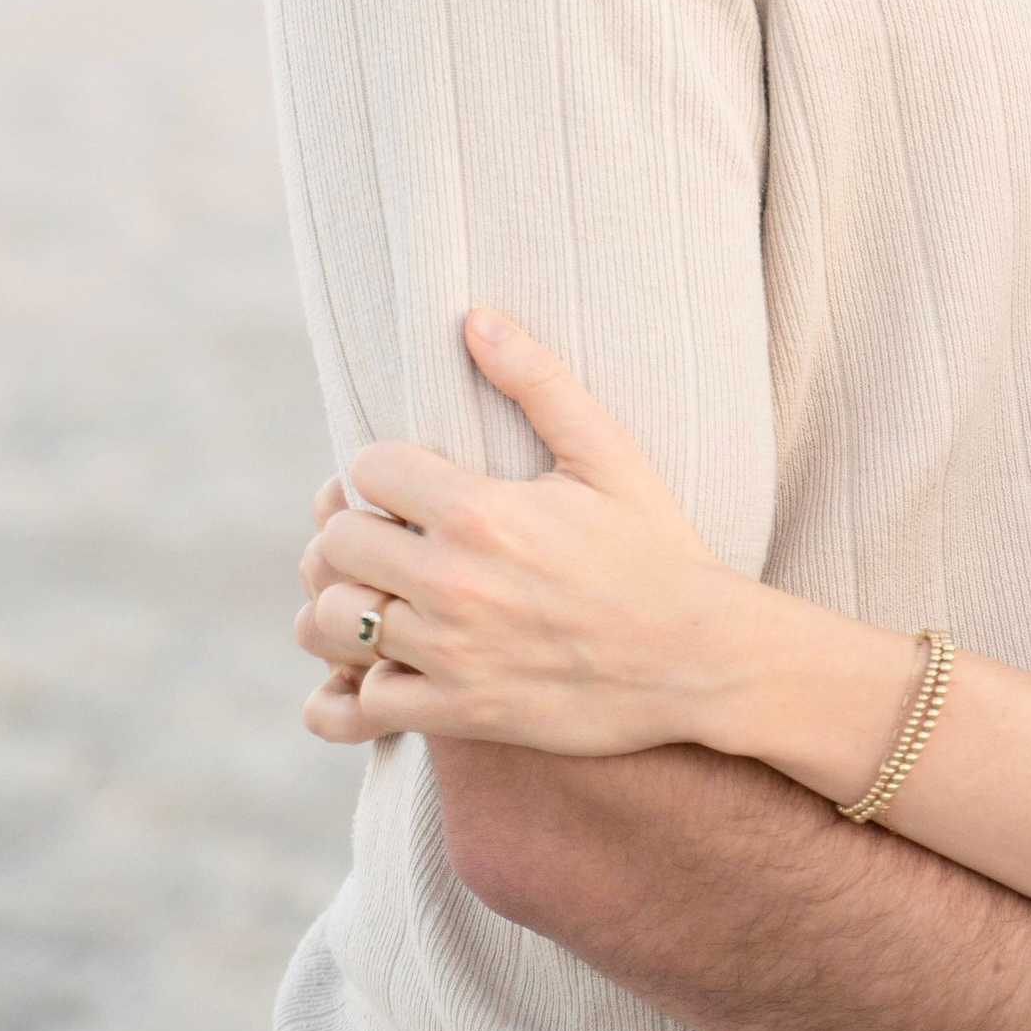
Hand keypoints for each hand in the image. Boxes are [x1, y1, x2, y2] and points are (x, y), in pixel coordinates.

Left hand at [292, 317, 758, 753]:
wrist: (699, 658)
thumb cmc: (656, 550)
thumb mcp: (608, 454)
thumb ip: (538, 381)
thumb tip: (474, 318)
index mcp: (480, 511)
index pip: (366, 469)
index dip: (381, 469)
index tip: (408, 483)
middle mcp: (453, 583)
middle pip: (336, 543)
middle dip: (354, 531)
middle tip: (390, 537)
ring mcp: (451, 653)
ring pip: (332, 623)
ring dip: (343, 607)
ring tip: (380, 598)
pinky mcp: (458, 712)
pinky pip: (360, 705)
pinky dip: (356, 691)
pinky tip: (385, 668)